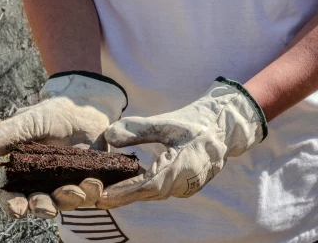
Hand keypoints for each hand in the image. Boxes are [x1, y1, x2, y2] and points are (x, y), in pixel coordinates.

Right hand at [0, 72, 126, 218]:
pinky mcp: (87, 182)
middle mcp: (41, 184)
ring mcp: (65, 184)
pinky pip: (88, 194)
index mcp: (21, 172)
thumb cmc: (52, 114)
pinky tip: (93, 183)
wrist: (85, 107)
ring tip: (78, 189)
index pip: (11, 196)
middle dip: (42, 208)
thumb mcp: (30, 119)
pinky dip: (90, 193)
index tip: (18, 209)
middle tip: (49, 207)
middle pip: (38, 205)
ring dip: (68, 200)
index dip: (12, 205)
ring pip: (64, 203)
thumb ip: (7, 133)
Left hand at [96, 77, 266, 208]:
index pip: (148, 185)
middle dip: (120, 196)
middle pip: (147, 194)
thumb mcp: (166, 122)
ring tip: (102, 192)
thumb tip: (108, 136)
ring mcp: (187, 187)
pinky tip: (124, 186)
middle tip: (92, 195)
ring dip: (129, 195)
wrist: (224, 129)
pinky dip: (141, 190)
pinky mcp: (186, 187)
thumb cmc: (196, 123)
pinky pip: (159, 192)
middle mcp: (184, 182)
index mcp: (182, 165)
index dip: (124, 192)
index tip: (102, 195)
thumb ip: (137, 129)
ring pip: (152, 195)